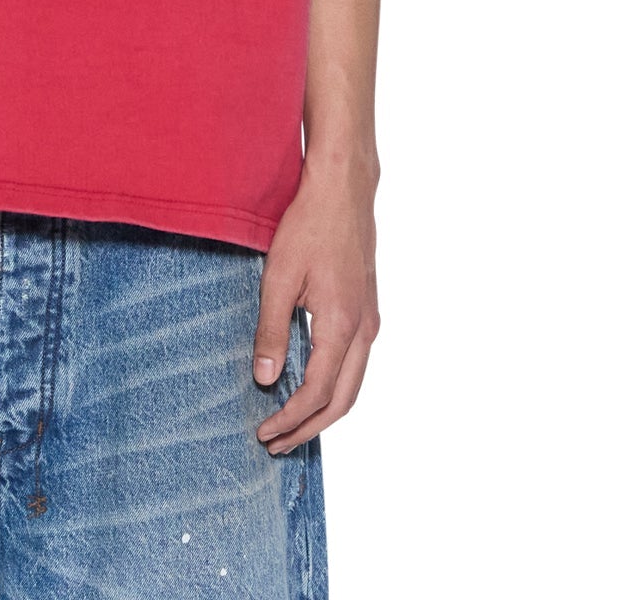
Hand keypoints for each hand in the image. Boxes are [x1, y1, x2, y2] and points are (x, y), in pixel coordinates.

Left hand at [251, 154, 379, 453]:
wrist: (342, 190)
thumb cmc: (308, 226)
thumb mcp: (278, 277)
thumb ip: (272, 330)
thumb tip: (265, 379)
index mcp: (341, 326)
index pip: (317, 392)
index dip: (290, 418)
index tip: (264, 432)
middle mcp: (364, 330)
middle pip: (342, 401)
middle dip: (308, 428)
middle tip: (276, 444)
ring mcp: (370, 320)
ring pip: (353, 385)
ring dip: (323, 411)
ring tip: (291, 425)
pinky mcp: (367, 310)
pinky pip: (355, 364)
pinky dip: (334, 387)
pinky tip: (310, 385)